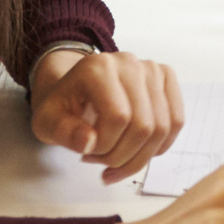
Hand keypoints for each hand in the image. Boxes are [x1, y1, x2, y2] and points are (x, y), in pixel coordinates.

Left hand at [30, 48, 184, 183]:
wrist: (74, 88)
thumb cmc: (62, 107)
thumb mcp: (48, 123)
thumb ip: (63, 133)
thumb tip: (88, 142)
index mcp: (98, 68)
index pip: (118, 118)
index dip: (105, 146)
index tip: (86, 152)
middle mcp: (129, 62)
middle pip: (144, 125)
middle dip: (123, 156)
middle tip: (101, 161)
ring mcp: (151, 68)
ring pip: (162, 128)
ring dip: (140, 156)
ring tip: (116, 158)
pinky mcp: (165, 78)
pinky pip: (176, 121)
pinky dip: (159, 146)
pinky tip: (138, 152)